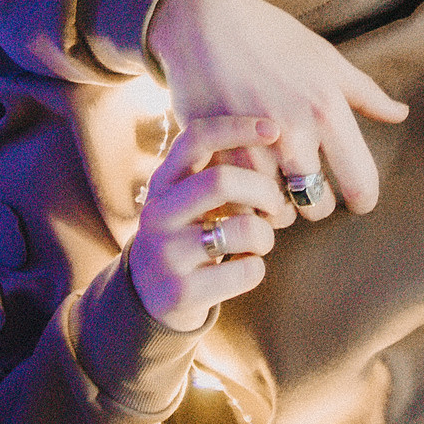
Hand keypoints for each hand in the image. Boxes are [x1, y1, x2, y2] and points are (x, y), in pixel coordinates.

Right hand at [127, 115, 290, 331]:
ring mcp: (167, 254)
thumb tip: (271, 137)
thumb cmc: (185, 233)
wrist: (148, 296)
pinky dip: (256, 267)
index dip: (237, 127)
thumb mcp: (185, 197)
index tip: (273, 129)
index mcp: (162, 181)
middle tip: (275, 204)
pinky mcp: (182, 292)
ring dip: (266, 235)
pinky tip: (241, 267)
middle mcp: (158, 213)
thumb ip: (213, 170)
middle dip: (264, 189)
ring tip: (257, 241)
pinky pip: (248, 271)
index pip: (196, 138)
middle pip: (222, 181)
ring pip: (244, 229)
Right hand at [146, 0, 408, 219]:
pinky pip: (237, 203)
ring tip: (273, 184)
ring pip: (276, 213)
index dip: (361, 198)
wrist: (201, 21)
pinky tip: (244, 182)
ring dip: (277, 205)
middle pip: (317, 209)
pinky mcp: (213, 155)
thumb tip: (402, 114)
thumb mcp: (324, 58)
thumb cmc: (270, 36)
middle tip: (305, 185)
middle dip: (315, 203)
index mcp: (327, 112)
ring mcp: (250, 147)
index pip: (360, 186)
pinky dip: (244, 200)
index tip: (353, 195)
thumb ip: (366, 94)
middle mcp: (293, 135)